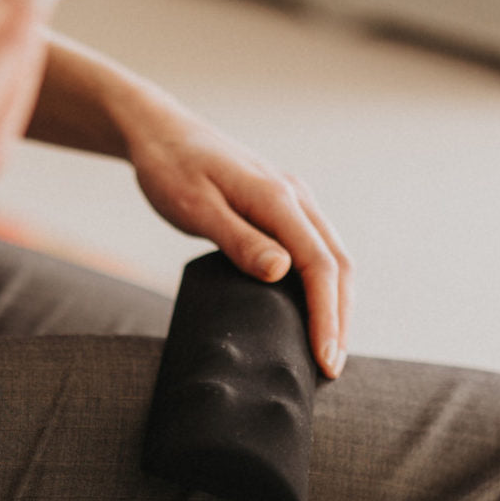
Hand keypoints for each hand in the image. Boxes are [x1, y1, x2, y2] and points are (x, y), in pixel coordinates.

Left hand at [123, 91, 352, 378]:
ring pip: (333, 256)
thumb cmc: (170, 169)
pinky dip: (324, 284)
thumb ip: (238, 240)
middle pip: (338, 264)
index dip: (327, 315)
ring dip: (337, 303)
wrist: (160, 132)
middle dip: (340, 318)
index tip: (325, 359)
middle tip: (330, 368)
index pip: (319, 264)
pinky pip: (316, 248)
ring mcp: (292, 200)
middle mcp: (295, 197)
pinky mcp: (282, 207)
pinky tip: (313, 310)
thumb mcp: (195, 207)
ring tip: (328, 348)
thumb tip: (282, 271)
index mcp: (277, 198)